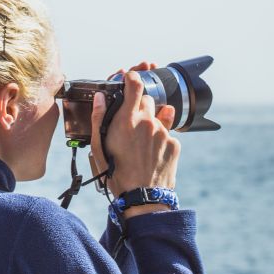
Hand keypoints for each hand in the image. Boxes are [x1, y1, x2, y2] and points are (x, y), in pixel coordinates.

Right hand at [90, 71, 180, 216]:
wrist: (142, 196)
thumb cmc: (116, 172)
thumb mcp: (98, 146)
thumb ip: (99, 117)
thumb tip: (99, 98)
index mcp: (127, 120)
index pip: (135, 85)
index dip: (132, 77)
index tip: (130, 78)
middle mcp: (148, 122)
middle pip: (147, 100)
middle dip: (139, 105)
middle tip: (130, 122)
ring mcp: (163, 133)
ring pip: (157, 117)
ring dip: (150, 122)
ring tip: (140, 142)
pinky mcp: (174, 144)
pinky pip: (167, 133)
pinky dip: (159, 138)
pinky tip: (150, 152)